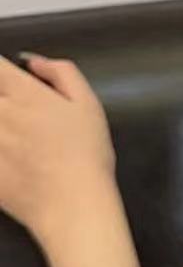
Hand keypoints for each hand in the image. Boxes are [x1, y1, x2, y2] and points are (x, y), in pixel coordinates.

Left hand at [0, 55, 116, 245]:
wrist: (72, 204)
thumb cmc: (87, 155)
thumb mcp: (90, 106)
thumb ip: (63, 74)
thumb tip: (35, 62)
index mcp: (25, 95)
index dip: (0, 70)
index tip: (7, 79)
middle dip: (1, 99)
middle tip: (15, 112)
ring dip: (1, 124)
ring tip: (18, 136)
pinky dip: (0, 150)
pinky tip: (12, 156)